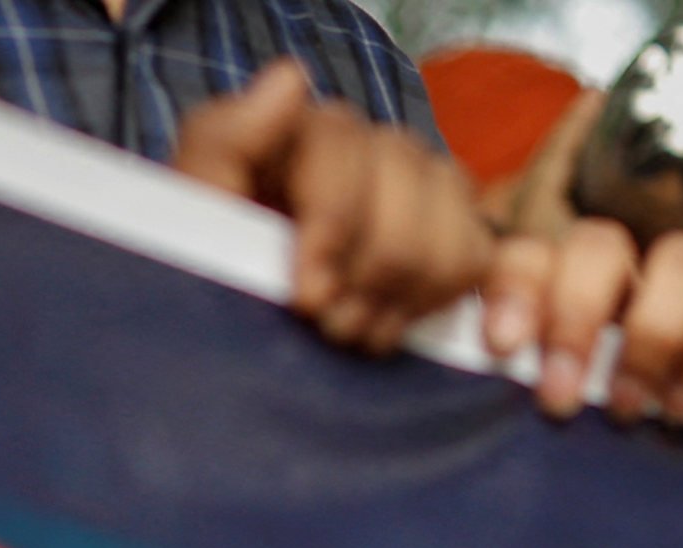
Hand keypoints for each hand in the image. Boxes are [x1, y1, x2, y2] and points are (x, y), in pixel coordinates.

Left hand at [174, 63, 496, 354]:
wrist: (238, 323)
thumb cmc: (211, 267)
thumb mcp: (193, 210)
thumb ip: (223, 142)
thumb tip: (291, 80)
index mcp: (306, 130)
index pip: (346, 148)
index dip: (334, 226)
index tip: (309, 296)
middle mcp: (370, 145)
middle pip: (406, 190)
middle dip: (368, 276)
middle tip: (329, 326)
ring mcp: (420, 184)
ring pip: (450, 228)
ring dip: (403, 296)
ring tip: (356, 332)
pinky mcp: (455, 230)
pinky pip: (488, 256)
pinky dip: (463, 301)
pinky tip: (427, 328)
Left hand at [485, 215, 682, 422]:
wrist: (659, 455)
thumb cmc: (584, 419)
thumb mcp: (540, 398)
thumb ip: (517, 380)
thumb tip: (500, 374)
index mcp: (554, 286)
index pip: (529, 256)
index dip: (515, 291)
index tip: (502, 346)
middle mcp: (619, 273)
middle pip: (603, 247)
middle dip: (579, 316)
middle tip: (560, 398)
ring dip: (654, 336)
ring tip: (626, 409)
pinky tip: (679, 407)